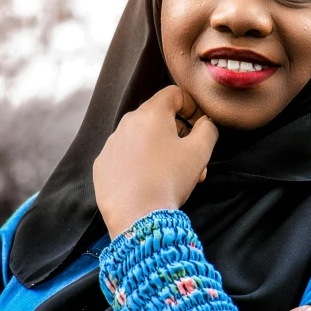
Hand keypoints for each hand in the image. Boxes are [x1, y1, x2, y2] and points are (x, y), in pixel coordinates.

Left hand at [93, 86, 218, 238]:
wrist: (137, 217)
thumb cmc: (170, 179)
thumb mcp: (200, 152)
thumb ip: (208, 129)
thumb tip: (205, 122)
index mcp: (150, 114)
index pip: (174, 94)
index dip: (191, 107)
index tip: (199, 127)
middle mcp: (126, 123)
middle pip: (158, 118)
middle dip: (178, 134)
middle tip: (192, 159)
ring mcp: (110, 145)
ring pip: (142, 139)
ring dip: (161, 151)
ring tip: (174, 177)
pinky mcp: (101, 166)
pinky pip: (125, 157)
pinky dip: (139, 164)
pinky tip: (149, 184)